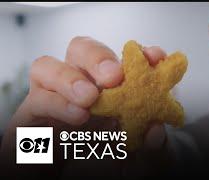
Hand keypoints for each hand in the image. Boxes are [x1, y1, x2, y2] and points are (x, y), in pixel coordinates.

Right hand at [0, 37, 167, 156]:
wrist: (73, 169)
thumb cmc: (108, 155)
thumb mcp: (138, 152)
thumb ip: (150, 145)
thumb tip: (156, 132)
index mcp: (108, 84)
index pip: (122, 58)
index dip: (139, 54)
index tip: (154, 57)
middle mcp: (79, 81)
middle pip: (80, 49)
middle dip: (98, 57)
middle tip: (114, 76)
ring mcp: (53, 94)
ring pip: (47, 67)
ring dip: (69, 78)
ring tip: (89, 98)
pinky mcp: (32, 114)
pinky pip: (37, 101)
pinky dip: (56, 105)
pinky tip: (76, 116)